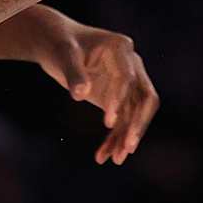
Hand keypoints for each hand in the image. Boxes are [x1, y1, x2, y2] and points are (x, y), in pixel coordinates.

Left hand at [30, 13, 159, 164]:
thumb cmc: (60, 44)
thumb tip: (80, 95)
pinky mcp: (118, 96)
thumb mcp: (63, 55)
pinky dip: (114, 138)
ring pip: (135, 114)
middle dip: (137, 124)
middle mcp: (132, 65)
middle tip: (128, 148)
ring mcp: (127, 82)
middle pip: (145, 98)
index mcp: (121, 48)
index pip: (129, 78)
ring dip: (126, 137)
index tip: (108, 122)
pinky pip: (122, 120)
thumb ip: (73, 74)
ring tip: (116, 160)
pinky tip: (103, 156)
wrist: (57, 43)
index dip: (120, 100)